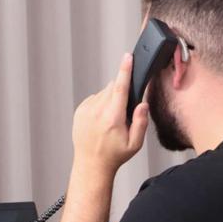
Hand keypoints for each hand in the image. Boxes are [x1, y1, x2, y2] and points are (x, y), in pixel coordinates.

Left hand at [71, 53, 149, 175]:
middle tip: (123, 113)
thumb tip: (143, 104)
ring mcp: (86, 110)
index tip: (127, 57)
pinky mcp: (79, 110)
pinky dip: (100, 104)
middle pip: (112, 88)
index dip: (125, 70)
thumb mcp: (135, 144)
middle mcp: (97, 112)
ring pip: (103, 93)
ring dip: (110, 100)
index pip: (120, 88)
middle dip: (121, 93)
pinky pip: (94, 98)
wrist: (91, 164)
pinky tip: (102, 120)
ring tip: (111, 121)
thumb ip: (141, 122)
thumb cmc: (114, 155)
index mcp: (112, 118)